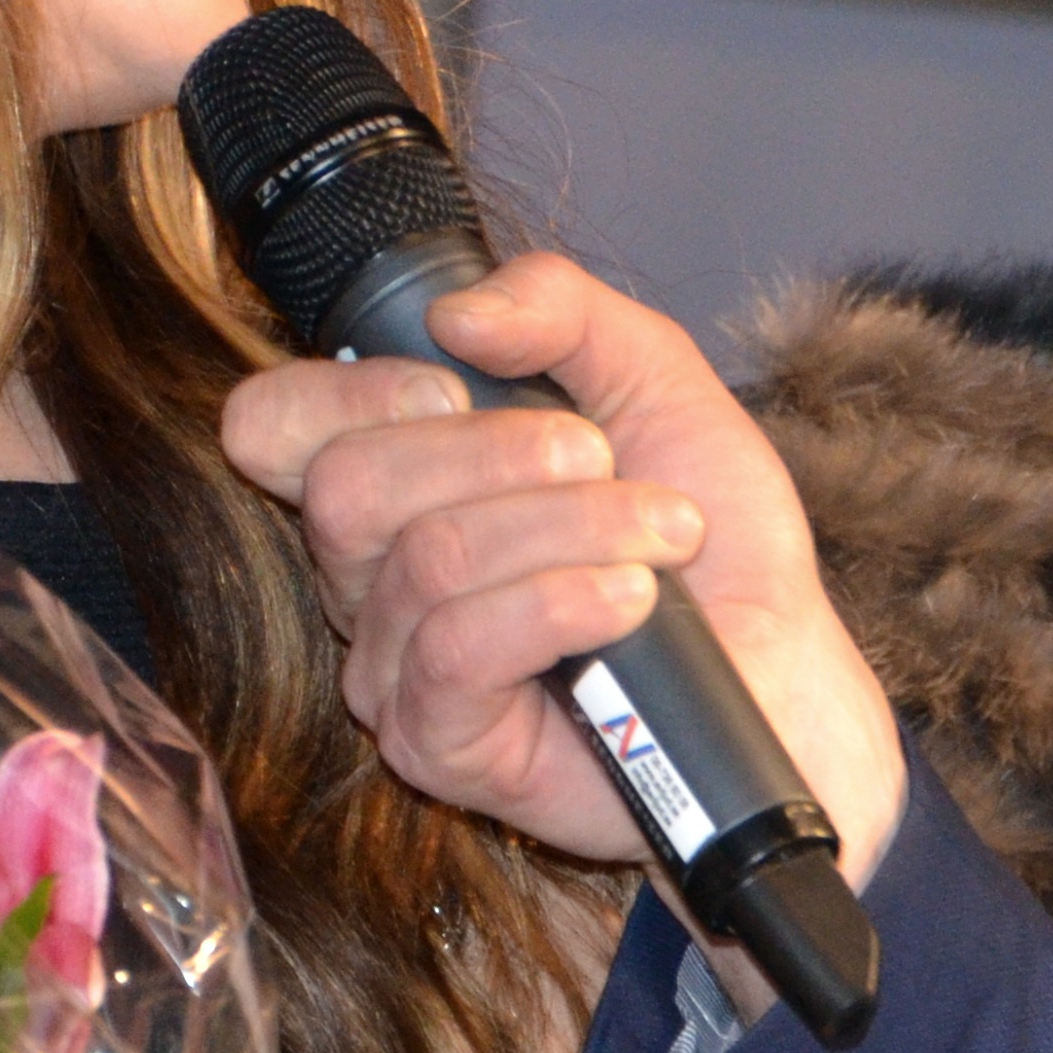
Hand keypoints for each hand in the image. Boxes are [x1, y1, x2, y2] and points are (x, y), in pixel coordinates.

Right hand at [222, 254, 908, 887]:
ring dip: (572, 527)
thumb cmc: (709, 539)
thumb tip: (455, 312)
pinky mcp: (437, 744)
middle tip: (604, 460)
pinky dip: (562, 602)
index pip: (272, 426)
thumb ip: (557, 308)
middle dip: (499, 452)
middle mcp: (369, 577)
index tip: (457, 388)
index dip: (349, 392)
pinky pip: (458, 649)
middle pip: (346, 487)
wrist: (780, 668)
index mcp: (396, 480)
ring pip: (428, 560)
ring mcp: (394, 669)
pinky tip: (634, 598)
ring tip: (665, 535)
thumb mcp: (650, 375)